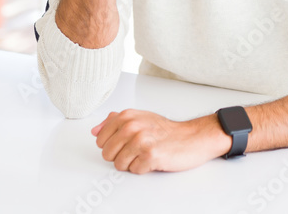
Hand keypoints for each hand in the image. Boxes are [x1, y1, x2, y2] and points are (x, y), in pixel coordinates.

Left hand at [92, 109, 231, 173]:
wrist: (191, 137)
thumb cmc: (166, 131)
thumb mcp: (139, 118)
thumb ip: (114, 122)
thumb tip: (95, 131)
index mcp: (127, 116)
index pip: (100, 140)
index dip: (113, 145)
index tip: (126, 142)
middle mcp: (132, 126)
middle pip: (107, 154)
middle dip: (121, 156)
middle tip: (137, 149)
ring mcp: (141, 140)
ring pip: (119, 165)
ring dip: (132, 163)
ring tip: (145, 154)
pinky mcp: (150, 155)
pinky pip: (134, 170)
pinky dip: (143, 168)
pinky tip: (153, 159)